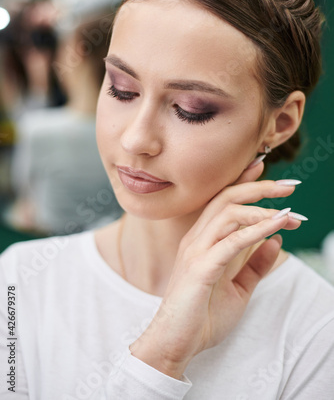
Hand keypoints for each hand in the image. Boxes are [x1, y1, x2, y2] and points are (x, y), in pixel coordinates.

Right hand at [130, 161, 301, 377]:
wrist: (174, 344)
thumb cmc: (200, 316)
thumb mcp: (238, 288)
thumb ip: (255, 264)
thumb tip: (276, 242)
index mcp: (202, 240)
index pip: (222, 201)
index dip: (244, 183)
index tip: (267, 172)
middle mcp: (196, 238)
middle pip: (226, 198)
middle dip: (259, 187)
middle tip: (289, 187)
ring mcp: (196, 250)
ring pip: (228, 212)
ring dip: (262, 208)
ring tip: (289, 213)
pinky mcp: (201, 267)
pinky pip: (232, 240)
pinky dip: (257, 229)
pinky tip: (277, 226)